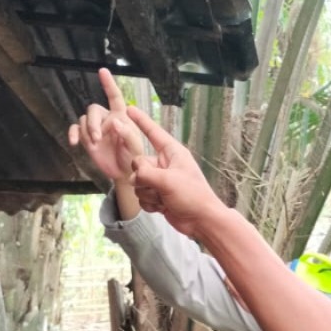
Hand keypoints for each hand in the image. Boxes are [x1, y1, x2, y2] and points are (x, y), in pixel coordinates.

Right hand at [68, 69, 144, 182]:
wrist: (122, 173)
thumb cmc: (132, 158)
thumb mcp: (135, 147)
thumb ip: (128, 134)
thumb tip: (115, 122)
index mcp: (121, 116)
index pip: (114, 96)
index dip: (108, 83)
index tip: (102, 71)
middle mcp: (107, 118)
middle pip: (93, 109)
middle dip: (93, 123)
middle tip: (97, 138)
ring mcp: (95, 128)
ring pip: (84, 119)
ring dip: (87, 131)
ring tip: (94, 144)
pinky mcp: (86, 138)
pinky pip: (75, 129)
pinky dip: (72, 133)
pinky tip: (73, 142)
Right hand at [126, 106, 224, 238]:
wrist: (201, 221)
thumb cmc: (192, 196)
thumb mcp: (168, 180)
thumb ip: (145, 173)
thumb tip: (134, 176)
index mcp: (172, 153)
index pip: (153, 132)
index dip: (141, 121)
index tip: (129, 109)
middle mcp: (165, 164)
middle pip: (138, 163)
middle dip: (142, 177)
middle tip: (156, 186)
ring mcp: (161, 180)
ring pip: (138, 182)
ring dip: (148, 193)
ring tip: (163, 199)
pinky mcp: (158, 196)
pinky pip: (142, 196)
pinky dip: (149, 204)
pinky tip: (162, 208)